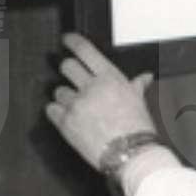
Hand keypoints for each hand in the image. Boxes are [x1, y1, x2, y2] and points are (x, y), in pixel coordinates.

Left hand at [45, 33, 156, 171]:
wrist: (131, 154)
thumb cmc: (137, 130)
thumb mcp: (139, 101)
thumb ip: (136, 86)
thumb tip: (144, 78)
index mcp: (110, 77)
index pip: (85, 50)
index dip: (72, 42)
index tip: (66, 40)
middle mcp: (91, 87)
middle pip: (67, 66)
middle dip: (68, 71)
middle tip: (72, 78)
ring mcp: (76, 104)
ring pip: (58, 90)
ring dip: (64, 97)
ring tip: (77, 108)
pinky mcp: (66, 122)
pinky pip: (51, 110)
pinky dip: (57, 113)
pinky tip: (68, 118)